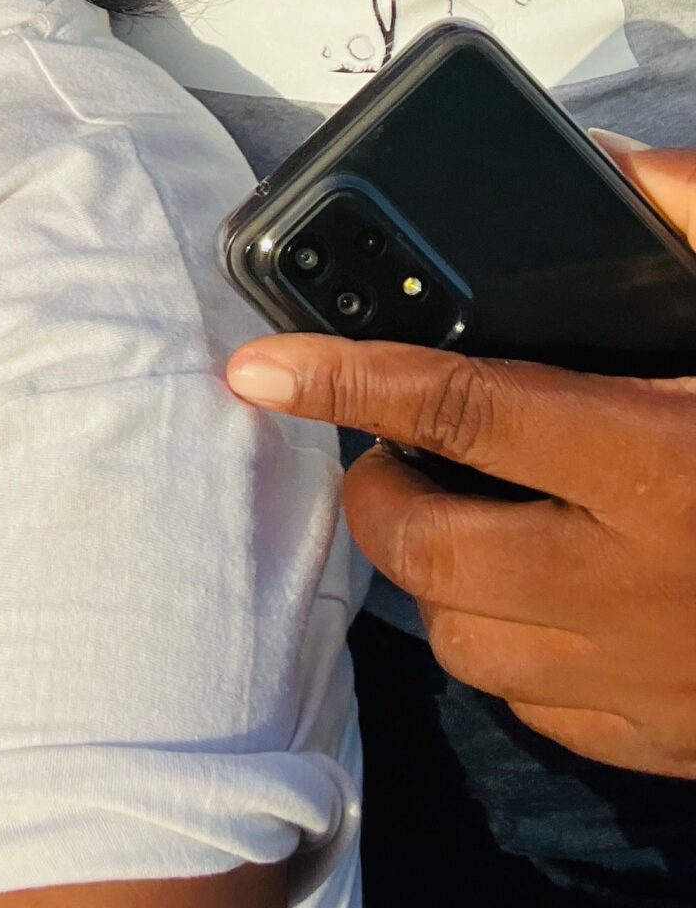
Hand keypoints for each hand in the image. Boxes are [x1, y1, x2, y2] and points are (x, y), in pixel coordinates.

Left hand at [226, 144, 695, 778]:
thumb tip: (617, 164)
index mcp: (656, 459)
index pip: (455, 402)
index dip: (339, 378)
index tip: (254, 365)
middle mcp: (634, 582)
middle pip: (425, 539)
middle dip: (379, 483)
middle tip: (398, 437)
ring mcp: (646, 679)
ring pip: (461, 637)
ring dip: (441, 571)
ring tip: (468, 507)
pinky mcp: (668, 743)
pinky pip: (532, 704)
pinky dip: (511, 647)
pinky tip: (544, 590)